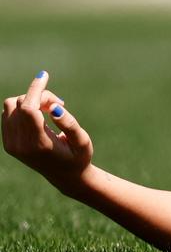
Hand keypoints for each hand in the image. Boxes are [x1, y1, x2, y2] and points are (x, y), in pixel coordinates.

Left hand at [2, 71, 90, 191]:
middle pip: (19, 104)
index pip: (28, 108)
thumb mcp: (82, 141)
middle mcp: (19, 144)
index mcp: (38, 144)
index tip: (45, 75)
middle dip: (39, 96)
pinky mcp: (8, 143)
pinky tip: (38, 116)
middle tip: (60, 104)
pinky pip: (7, 113)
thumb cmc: (79, 157)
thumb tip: (55, 107)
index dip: (35, 89)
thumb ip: (70, 123)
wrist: (65, 176)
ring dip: (29, 101)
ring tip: (49, 111)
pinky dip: (22, 108)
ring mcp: (11, 144)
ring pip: (10, 106)